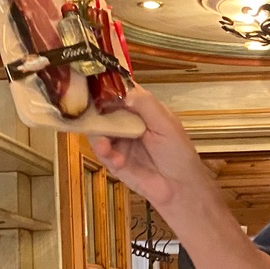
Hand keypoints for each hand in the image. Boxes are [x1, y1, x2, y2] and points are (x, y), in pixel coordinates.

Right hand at [90, 83, 213, 209]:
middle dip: (95, 110)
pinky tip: (116, 158)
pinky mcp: (113, 159)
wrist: (179, 188)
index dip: (108, 85)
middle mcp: (127, 122)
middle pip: (103, 109)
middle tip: (90, 113)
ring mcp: (119, 140)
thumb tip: (122, 90)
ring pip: (98, 129)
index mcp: (142, 109)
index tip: (94, 81)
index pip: (121, 91)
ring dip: (99, 135)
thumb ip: (146, 105)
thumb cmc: (178, 152)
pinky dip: (105, 152)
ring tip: (105, 145)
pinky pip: (101, 151)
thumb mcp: (166, 124)